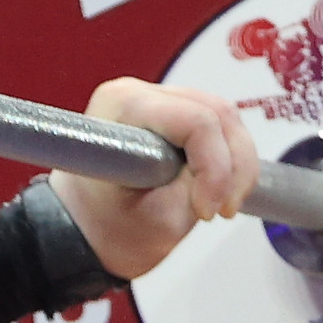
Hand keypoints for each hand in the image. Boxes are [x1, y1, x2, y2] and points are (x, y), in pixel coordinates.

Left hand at [47, 79, 257, 279]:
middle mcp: (137, 92)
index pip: (197, 123)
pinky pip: (219, 126)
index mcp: (123, 107)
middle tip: (224, 208)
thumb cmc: (107, 225)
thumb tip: (226, 172)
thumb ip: (197, 189)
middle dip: (232, 167)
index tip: (207, 210)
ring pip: (225, 118)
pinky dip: (230, 158)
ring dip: (236, 163)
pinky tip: (222, 188)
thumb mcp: (161, 220)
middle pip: (217, 113)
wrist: (85, 230)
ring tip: (223, 203)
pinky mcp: (171, 112)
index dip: (215, 169)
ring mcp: (155, 99)